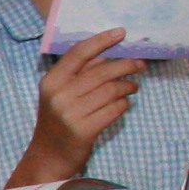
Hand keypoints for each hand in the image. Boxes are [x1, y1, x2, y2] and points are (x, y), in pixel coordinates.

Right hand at [31, 27, 142, 171]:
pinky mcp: (85, 130)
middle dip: (126, 65)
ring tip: (133, 86)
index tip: (121, 32)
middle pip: (101, 71)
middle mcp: (59, 95)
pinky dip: (124, 104)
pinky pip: (115, 108)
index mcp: (51, 82)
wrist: (48, 156)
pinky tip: (123, 103)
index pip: (79, 53)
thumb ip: (78, 74)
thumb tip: (110, 53)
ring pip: (112, 90)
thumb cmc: (58, 120)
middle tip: (140, 64)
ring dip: (128, 86)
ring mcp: (71, 113)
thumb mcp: (59, 94)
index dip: (101, 40)